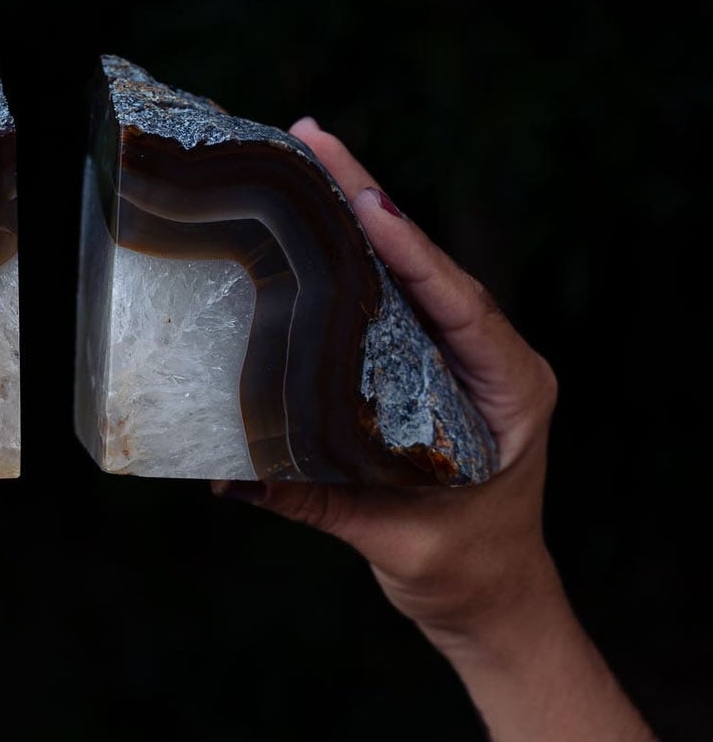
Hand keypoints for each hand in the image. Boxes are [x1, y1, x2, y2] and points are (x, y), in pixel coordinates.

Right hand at [214, 118, 559, 659]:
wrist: (496, 604)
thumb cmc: (468, 575)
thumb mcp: (398, 540)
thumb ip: (322, 502)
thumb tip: (228, 476)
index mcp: (513, 392)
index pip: (463, 308)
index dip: (414, 254)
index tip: (370, 205)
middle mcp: (492, 360)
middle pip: (429, 266)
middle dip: (371, 199)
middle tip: (313, 137)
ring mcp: (463, 359)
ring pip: (410, 272)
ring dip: (359, 214)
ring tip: (308, 156)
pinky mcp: (432, 367)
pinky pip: (393, 300)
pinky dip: (353, 259)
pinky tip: (312, 220)